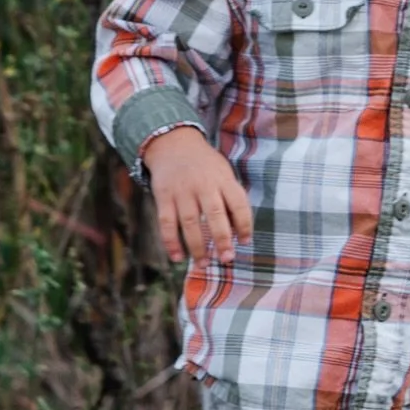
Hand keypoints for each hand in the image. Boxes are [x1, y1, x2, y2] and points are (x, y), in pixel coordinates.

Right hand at [142, 126, 252, 262]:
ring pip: (190, 222)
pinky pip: (167, 223)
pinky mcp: (163, 196)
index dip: (244, 224)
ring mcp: (182, 191)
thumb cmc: (205, 165)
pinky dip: (171, 242)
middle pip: (215, 214)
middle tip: (226, 258)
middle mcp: (204, 184)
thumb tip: (238, 231)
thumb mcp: (223, 173)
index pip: (239, 203)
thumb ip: (231, 197)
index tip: (246, 242)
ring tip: (203, 265)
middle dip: (222, 239)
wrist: (173, 144)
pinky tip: (178, 257)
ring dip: (197, 247)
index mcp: (223, 179)